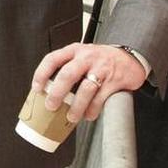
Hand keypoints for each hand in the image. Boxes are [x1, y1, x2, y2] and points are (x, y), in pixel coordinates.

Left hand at [31, 42, 146, 122]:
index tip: (36, 88)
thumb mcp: (82, 56)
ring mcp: (102, 68)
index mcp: (74, 50)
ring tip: (71, 117)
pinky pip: (101, 98)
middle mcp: (87, 57)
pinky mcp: (115, 80)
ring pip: (85, 88)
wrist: (130, 58)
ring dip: (76, 106)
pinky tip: (89, 115)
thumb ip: (68, 67)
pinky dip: (93, 109)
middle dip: (57, 93)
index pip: (52, 59)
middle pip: (67, 74)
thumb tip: (48, 91)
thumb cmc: (101, 59)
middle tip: (51, 106)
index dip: (41, 74)